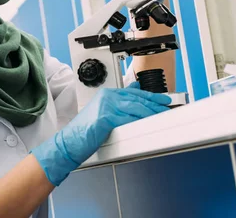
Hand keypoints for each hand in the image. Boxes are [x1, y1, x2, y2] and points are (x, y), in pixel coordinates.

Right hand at [31, 82, 170, 185]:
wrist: (69, 143)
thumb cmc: (85, 132)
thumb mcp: (103, 114)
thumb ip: (118, 105)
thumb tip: (135, 98)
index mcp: (107, 94)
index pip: (134, 92)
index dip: (151, 95)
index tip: (163, 98)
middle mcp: (107, 97)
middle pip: (137, 98)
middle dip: (154, 103)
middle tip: (167, 106)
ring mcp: (106, 105)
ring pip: (135, 107)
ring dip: (151, 111)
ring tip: (162, 115)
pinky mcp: (105, 117)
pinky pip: (128, 119)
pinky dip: (140, 121)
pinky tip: (149, 123)